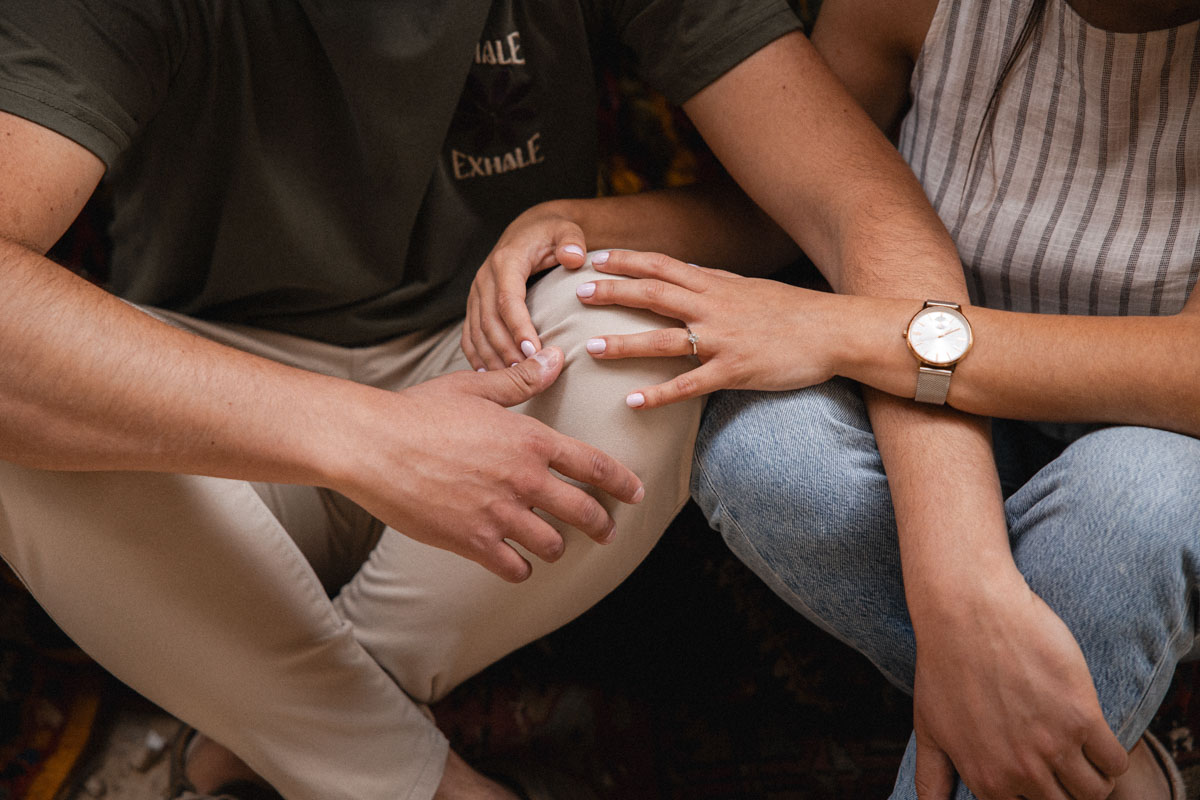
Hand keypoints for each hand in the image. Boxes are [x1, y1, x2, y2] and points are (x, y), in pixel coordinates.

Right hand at [338, 348, 644, 581]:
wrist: (373, 445)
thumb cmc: (419, 411)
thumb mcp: (476, 388)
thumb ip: (522, 380)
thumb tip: (556, 359)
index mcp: (530, 440)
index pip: (593, 466)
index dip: (621, 483)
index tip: (635, 494)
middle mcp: (523, 480)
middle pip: (583, 512)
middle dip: (601, 524)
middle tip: (605, 532)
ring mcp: (499, 514)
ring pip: (551, 544)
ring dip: (556, 546)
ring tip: (554, 545)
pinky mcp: (472, 541)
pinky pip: (513, 567)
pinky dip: (520, 568)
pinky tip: (516, 563)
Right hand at [462, 205, 589, 370]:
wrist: (527, 230)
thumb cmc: (550, 234)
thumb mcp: (566, 230)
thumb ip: (572, 241)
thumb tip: (574, 257)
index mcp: (506, 262)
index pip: (509, 300)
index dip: (520, 327)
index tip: (535, 351)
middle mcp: (484, 279)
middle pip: (490, 321)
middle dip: (507, 350)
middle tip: (526, 375)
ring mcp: (476, 294)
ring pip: (477, 332)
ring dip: (492, 358)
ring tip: (511, 382)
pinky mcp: (474, 306)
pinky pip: (469, 335)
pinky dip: (477, 357)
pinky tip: (490, 376)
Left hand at [575, 249, 842, 406]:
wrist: (835, 331)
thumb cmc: (793, 311)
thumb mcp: (749, 288)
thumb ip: (713, 282)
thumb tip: (684, 273)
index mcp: (716, 285)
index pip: (663, 266)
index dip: (627, 261)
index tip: (595, 258)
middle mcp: (714, 308)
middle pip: (654, 295)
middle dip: (614, 292)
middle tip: (578, 293)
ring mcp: (723, 340)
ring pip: (664, 340)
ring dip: (624, 343)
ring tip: (590, 347)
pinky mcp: (735, 371)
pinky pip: (690, 385)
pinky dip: (660, 394)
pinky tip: (633, 401)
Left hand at [910, 574, 1127, 799]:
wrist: (968, 610)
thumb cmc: (943, 663)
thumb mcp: (928, 726)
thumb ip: (933, 775)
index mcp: (986, 779)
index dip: (1037, 797)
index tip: (1043, 781)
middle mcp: (1020, 771)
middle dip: (1068, 794)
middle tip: (1067, 771)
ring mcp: (1053, 746)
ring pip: (1095, 792)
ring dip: (1095, 782)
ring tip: (1086, 760)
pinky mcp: (1081, 716)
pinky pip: (1114, 761)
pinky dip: (1113, 759)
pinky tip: (1099, 740)